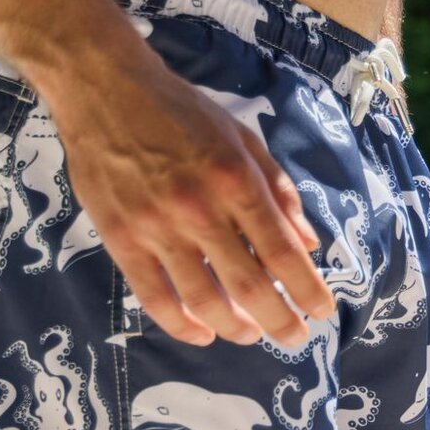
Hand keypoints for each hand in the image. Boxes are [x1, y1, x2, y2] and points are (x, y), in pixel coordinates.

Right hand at [52, 52, 337, 347]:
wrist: (105, 91)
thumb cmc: (181, 112)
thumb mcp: (242, 138)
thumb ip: (277, 190)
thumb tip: (308, 243)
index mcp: (236, 180)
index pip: (282, 251)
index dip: (308, 290)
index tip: (323, 312)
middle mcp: (200, 209)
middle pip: (250, 286)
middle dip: (280, 322)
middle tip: (295, 338)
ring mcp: (157, 228)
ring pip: (203, 300)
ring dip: (234, 328)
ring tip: (251, 334)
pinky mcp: (121, 239)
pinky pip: (154, 297)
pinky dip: (181, 324)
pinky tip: (201, 334)